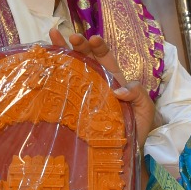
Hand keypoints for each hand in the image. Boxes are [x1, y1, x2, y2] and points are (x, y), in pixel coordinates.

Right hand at [50, 28, 155, 146]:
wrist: (125, 153)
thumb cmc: (137, 129)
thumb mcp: (145, 109)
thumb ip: (138, 95)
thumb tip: (119, 90)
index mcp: (113, 80)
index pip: (105, 58)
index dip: (99, 47)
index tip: (94, 39)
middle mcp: (97, 84)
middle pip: (86, 59)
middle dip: (79, 45)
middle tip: (71, 37)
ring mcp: (83, 95)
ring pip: (72, 70)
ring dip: (63, 53)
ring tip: (54, 39)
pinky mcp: (74, 109)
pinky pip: (63, 92)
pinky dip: (53, 78)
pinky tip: (45, 65)